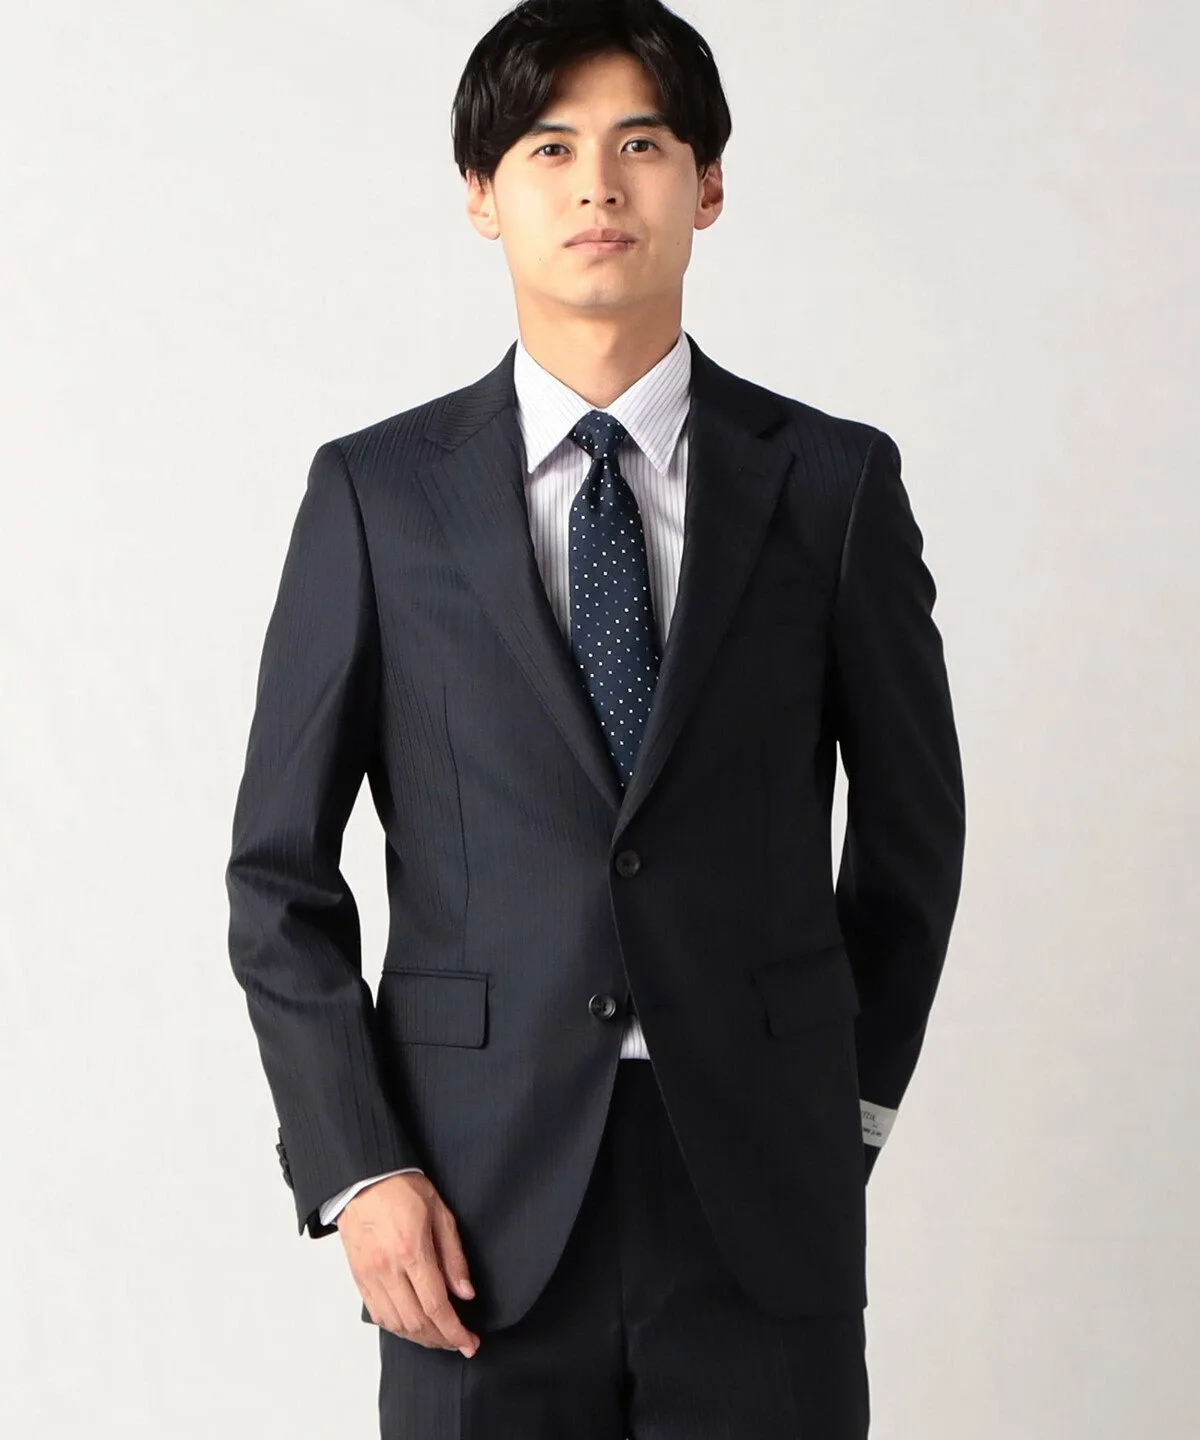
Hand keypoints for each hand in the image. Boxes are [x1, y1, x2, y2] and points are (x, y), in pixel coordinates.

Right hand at [337, 1172, 479, 1356]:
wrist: (364, 1177)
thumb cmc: (402, 1188)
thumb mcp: (440, 1213)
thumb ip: (453, 1256)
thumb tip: (465, 1293)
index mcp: (411, 1251)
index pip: (436, 1306)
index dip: (455, 1331)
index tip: (470, 1342)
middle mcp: (387, 1269)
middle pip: (416, 1322)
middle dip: (441, 1339)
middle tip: (459, 1341)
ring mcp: (370, 1275)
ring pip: (396, 1324)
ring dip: (420, 1338)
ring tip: (439, 1336)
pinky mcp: (359, 1277)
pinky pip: (377, 1314)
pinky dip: (397, 1327)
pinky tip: (412, 1326)